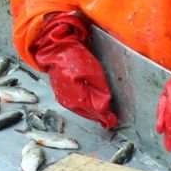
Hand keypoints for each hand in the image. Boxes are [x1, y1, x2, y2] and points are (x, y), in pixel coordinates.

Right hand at [31, 12, 117, 128]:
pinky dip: (84, 108)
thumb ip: (101, 91)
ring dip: (92, 113)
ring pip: (82, 112)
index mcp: (76, 94)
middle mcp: (68, 100)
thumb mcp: (94, 72)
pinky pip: (75, 107)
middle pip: (88, 114)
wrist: (58, 50)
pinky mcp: (60, 96)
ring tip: (102, 114)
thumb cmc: (75, 57)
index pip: (95, 111)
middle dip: (99, 116)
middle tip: (110, 119)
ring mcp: (62, 99)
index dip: (106, 117)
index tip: (113, 121)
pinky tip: (90, 106)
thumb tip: (104, 108)